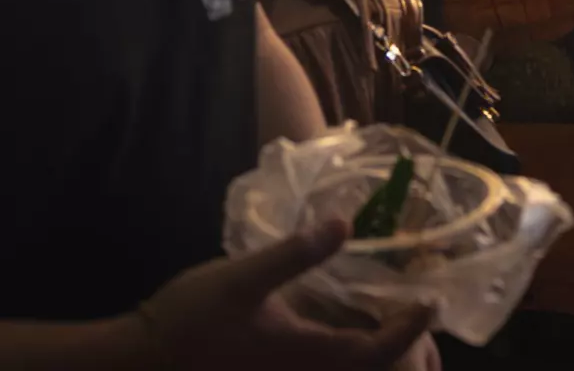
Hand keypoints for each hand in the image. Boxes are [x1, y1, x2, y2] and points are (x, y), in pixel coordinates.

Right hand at [141, 220, 434, 370]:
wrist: (135, 365)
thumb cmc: (189, 319)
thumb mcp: (243, 277)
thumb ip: (296, 253)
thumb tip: (347, 223)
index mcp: (306, 356)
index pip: (376, 351)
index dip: (411, 328)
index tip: (433, 301)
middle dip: (405, 355)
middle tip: (421, 318)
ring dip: (377, 361)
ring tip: (395, 328)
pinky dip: (346, 363)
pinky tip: (343, 339)